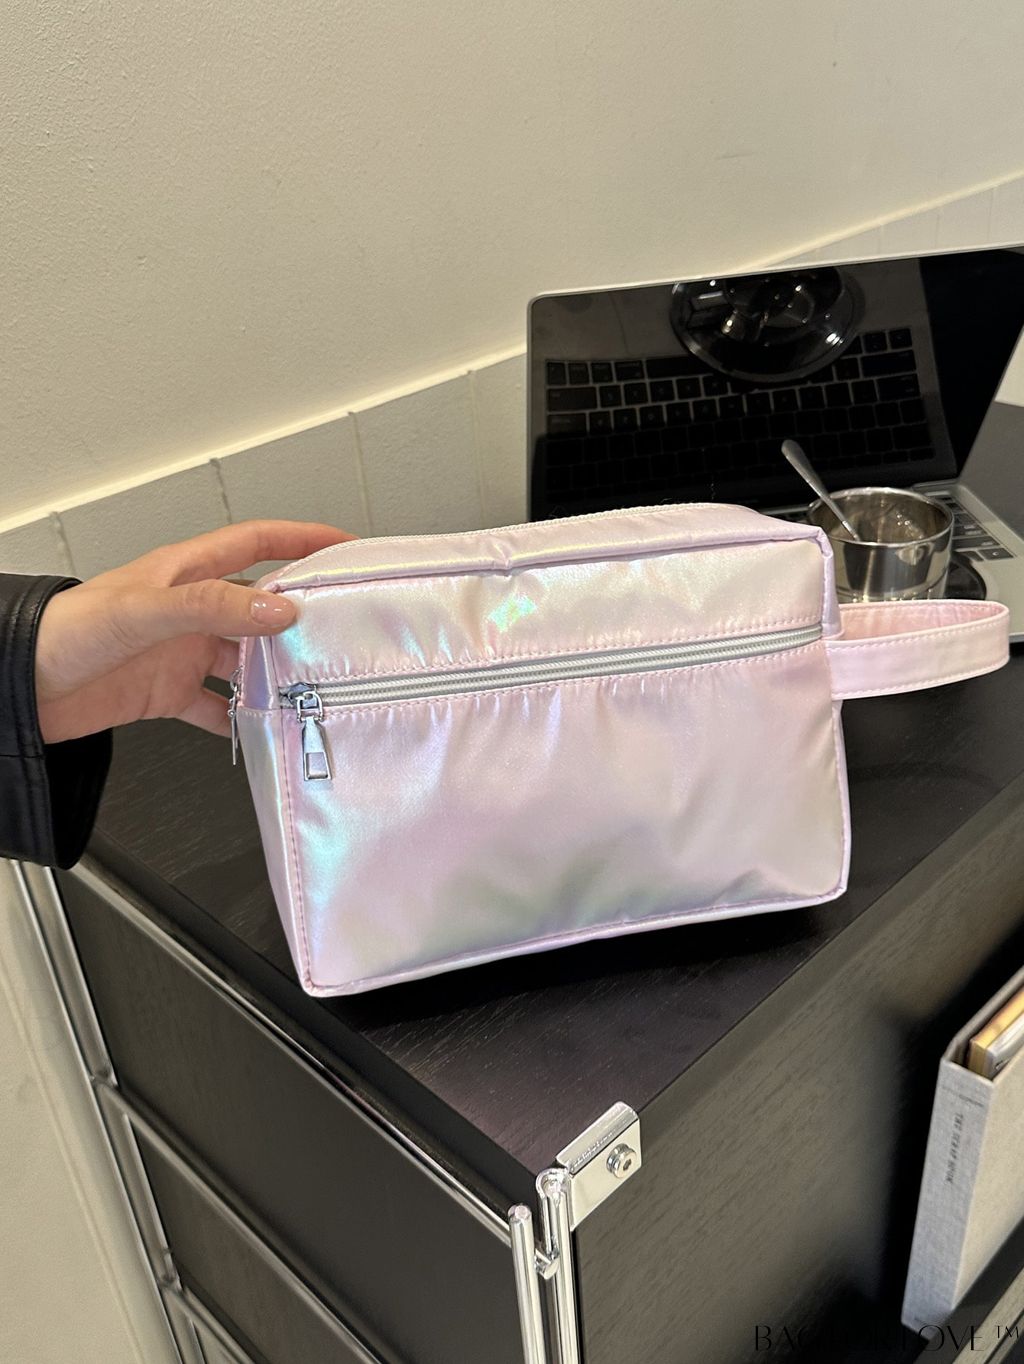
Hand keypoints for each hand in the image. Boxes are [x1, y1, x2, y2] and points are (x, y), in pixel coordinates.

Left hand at [34, 520, 354, 743]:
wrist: (20, 686)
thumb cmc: (65, 630)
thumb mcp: (145, 610)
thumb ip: (213, 608)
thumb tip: (278, 610)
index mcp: (186, 572)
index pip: (258, 542)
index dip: (302, 539)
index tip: (344, 546)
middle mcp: (190, 609)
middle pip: (261, 605)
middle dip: (302, 615)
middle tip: (342, 632)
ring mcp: (181, 651)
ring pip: (246, 658)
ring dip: (276, 672)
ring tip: (310, 685)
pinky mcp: (168, 691)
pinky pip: (217, 706)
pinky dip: (240, 718)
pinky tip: (260, 728)